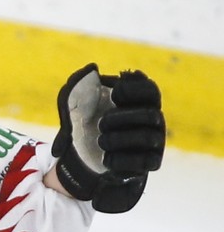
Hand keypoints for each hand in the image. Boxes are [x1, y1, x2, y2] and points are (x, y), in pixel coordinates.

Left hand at [51, 64, 164, 212]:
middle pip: (149, 115)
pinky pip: (144, 162)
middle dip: (120, 119)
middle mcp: (153, 119)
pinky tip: (106, 158)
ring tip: (101, 140)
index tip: (114, 93)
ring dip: (118, 139)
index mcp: (139, 100)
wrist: (83, 154)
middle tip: (101, 124)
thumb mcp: (76, 101)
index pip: (150, 90)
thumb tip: (92, 69)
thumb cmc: (85, 120)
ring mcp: (155, 142)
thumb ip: (79, 83)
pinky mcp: (150, 162)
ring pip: (146, 138)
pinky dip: (120, 159)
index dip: (133, 90)